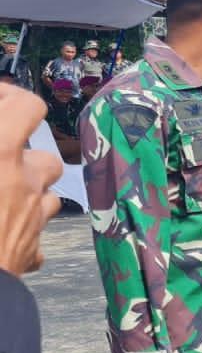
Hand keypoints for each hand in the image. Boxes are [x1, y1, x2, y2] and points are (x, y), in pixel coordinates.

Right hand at [0, 85, 60, 275]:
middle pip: (42, 155)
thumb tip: (0, 145)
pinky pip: (35, 235)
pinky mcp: (30, 254)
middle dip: (21, 155)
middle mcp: (24, 181)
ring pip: (45, 194)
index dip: (10, 98)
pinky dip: (21, 229)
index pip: (26, 106)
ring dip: (26, 190)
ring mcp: (32, 219)